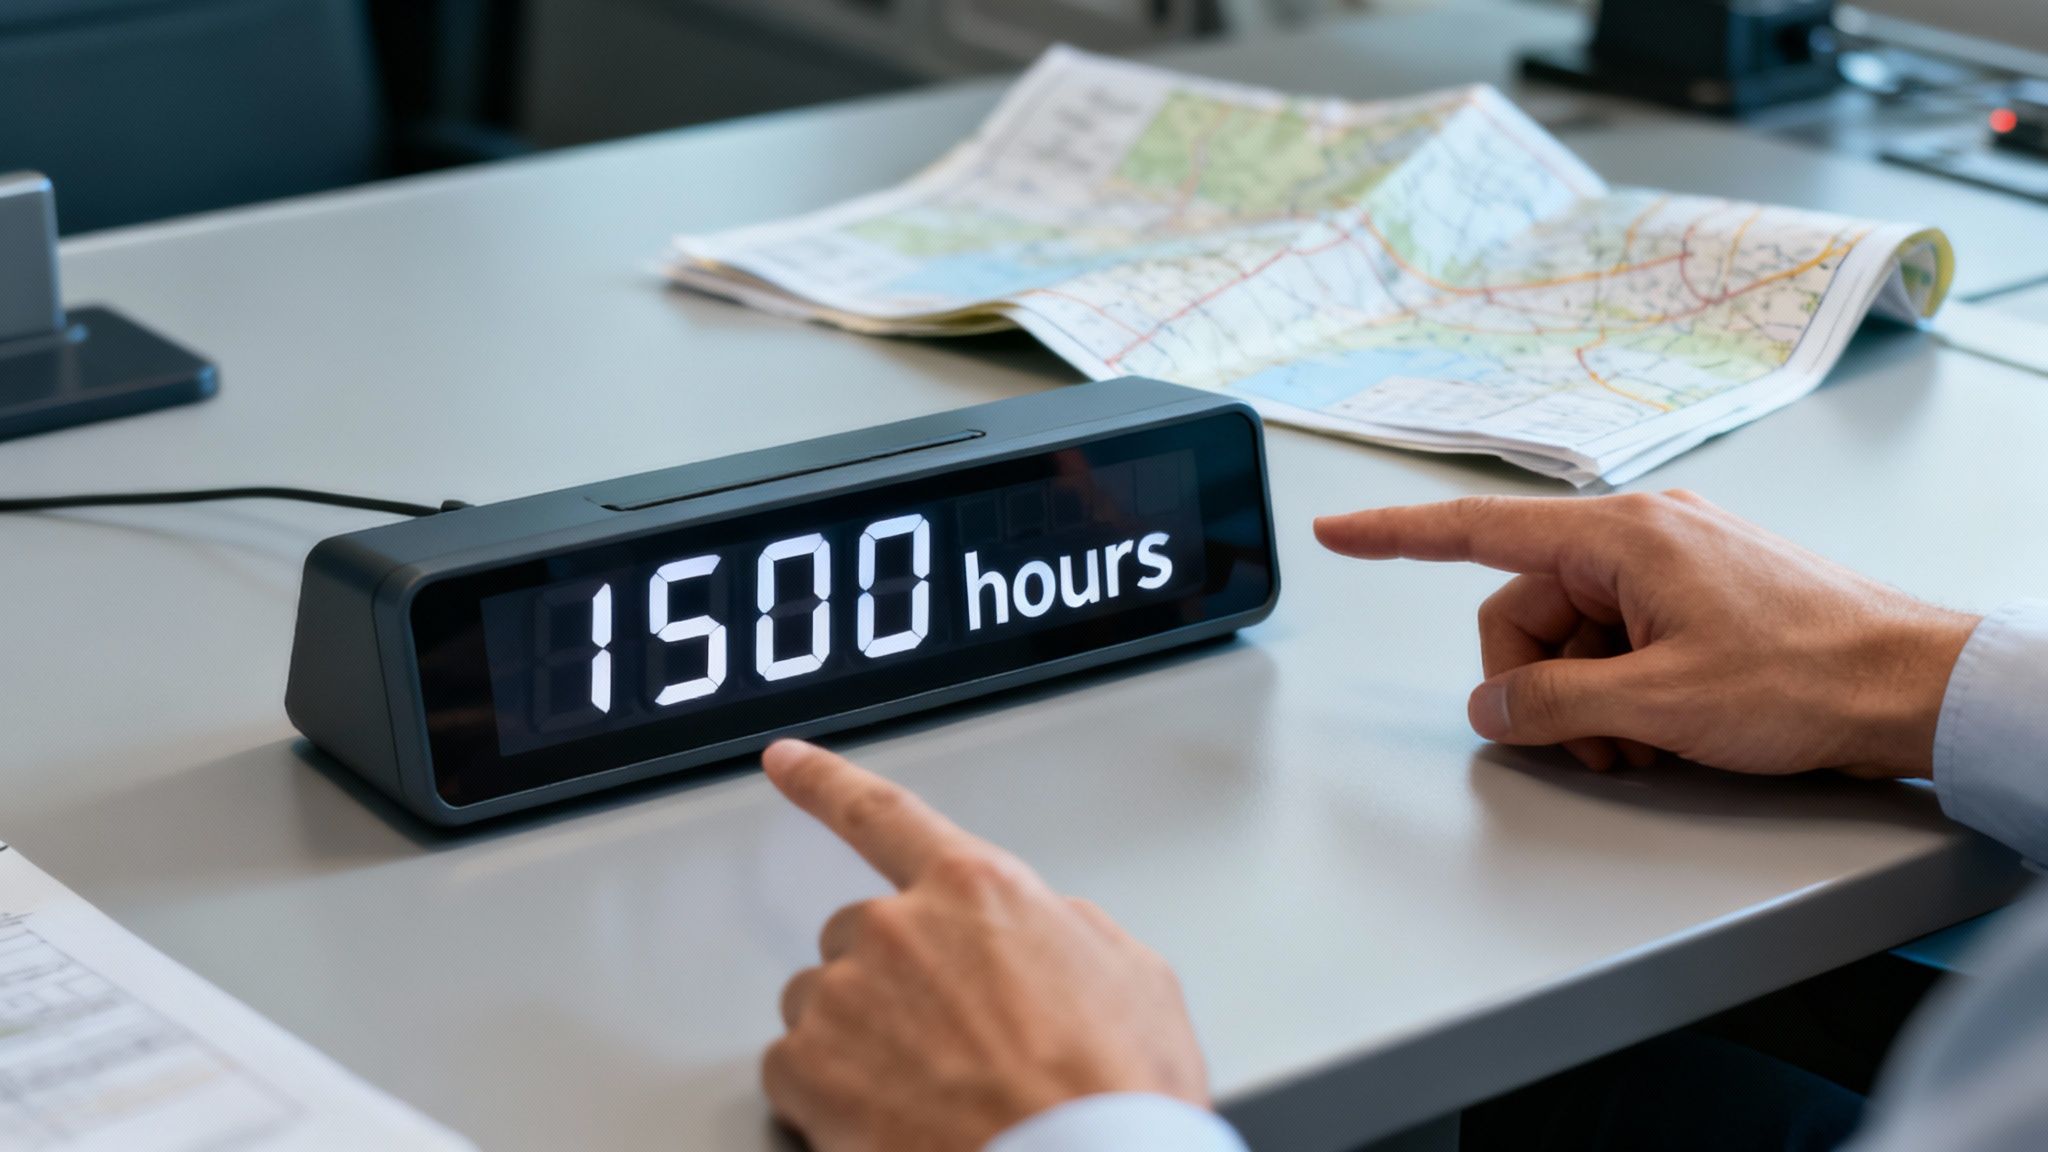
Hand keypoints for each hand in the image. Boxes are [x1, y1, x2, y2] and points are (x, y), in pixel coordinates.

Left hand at [760, 739, 1209, 1151]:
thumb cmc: (1116, 1094)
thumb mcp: (1134, 978)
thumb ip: (1065, 930)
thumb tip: (1045, 933)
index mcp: (977, 889)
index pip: (882, 814)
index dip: (823, 781)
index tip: (785, 760)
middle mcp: (899, 929)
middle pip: (857, 937)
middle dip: (889, 984)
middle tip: (946, 1046)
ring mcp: (846, 997)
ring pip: (821, 1005)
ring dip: (856, 1042)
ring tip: (928, 1094)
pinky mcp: (808, 1069)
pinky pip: (790, 1072)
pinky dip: (824, 1099)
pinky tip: (887, 1122)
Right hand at [1315, 491, 1978, 778]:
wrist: (1919, 687)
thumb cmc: (1812, 676)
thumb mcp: (1660, 704)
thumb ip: (1554, 705)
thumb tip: (1494, 711)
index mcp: (1624, 535)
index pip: (1480, 529)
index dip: (1395, 533)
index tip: (1338, 531)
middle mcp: (1643, 537)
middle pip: (1527, 611)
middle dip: (1540, 686)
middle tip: (1590, 741)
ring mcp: (1673, 568)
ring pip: (1573, 638)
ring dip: (1588, 703)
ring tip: (1645, 744)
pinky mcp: (1698, 600)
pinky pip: (1619, 644)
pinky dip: (1624, 695)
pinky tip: (1666, 731)